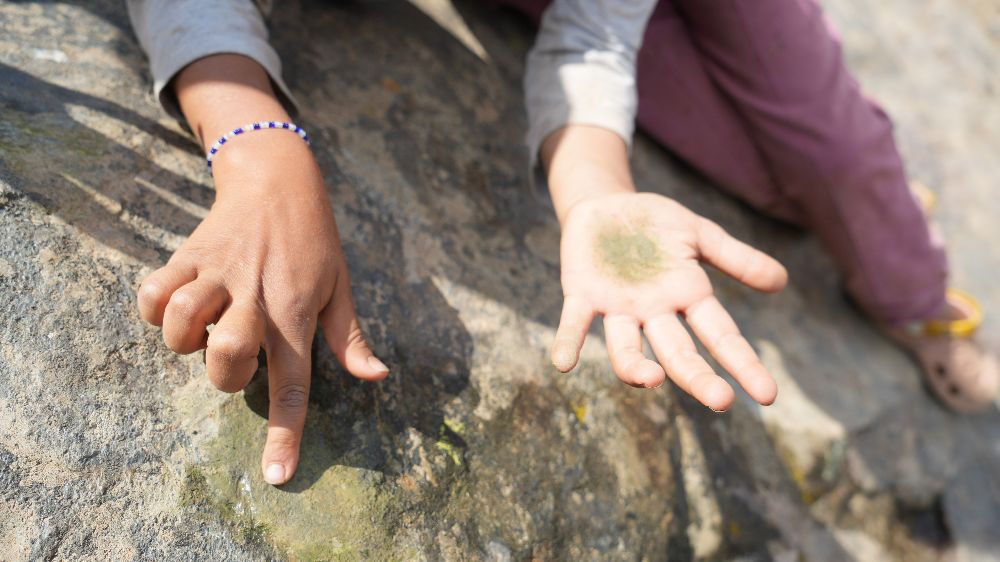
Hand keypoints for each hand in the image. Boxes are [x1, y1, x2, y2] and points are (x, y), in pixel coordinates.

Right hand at [137, 133, 387, 484]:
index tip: (276, 476)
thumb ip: (352, 338)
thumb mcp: (342, 286)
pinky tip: (178, 304)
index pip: (294, 383)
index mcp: (295, 312)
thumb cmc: (315, 241)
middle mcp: (254, 296)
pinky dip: (155, 309)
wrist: (278, 178)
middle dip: (226, 377)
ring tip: (208, 326)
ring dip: (186, 341)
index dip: (285, 433)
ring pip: (180, 324)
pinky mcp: (187, 254)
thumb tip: (377, 378)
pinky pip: (152, 292)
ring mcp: (217, 273)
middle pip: (227, 357)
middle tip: (240, 356)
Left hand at [552, 192, 785, 410]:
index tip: (768, 396)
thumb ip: (737, 259)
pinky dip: (568, 342)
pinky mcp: (580, 294)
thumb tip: (782, 282)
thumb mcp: (700, 234)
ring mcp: (616, 308)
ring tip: (651, 379)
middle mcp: (653, 312)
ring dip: (635, 368)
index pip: (722, 338)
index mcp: (687, 297)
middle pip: (678, 354)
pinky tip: (563, 363)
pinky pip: (574, 323)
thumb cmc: (654, 224)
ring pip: (626, 349)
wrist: (603, 204)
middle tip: (721, 401)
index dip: (744, 365)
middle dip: (698, 378)